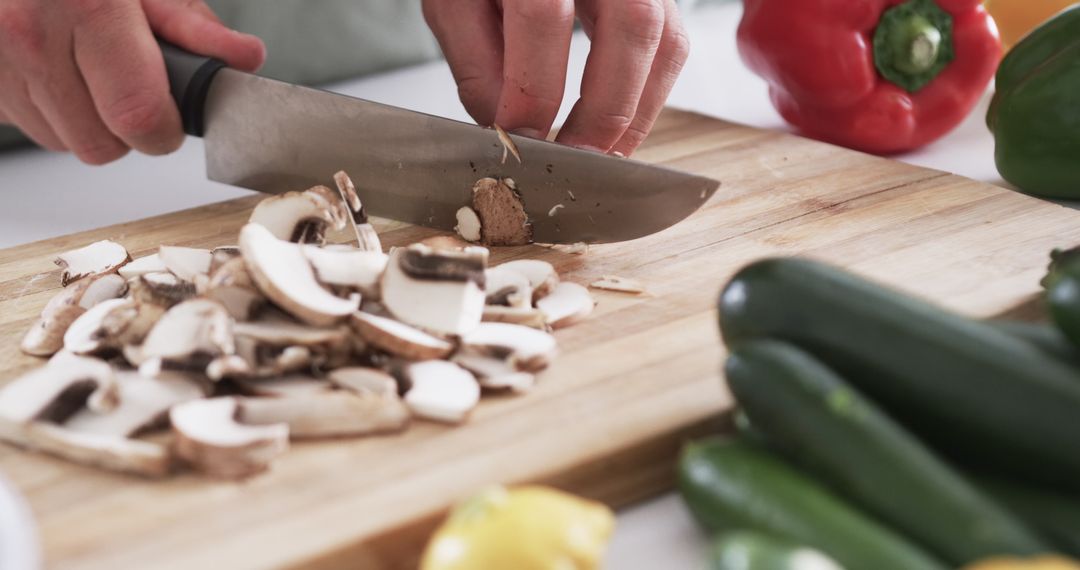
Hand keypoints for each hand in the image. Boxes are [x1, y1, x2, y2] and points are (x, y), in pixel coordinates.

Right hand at [0, 0, 263, 164]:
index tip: (172, 118)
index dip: (164, 130)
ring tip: (86, 64)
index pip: (138, 116)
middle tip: (129, 83)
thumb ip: (191, 22)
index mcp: (86, 7)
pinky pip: (25, 123)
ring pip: (61, 140)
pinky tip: (51, 63)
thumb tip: (243, 58)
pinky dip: (46, 107)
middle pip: (100, 144)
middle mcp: (28, 36)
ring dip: (84, 119)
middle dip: (126, 129)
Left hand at [423, 0, 689, 155]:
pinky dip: (648, 95)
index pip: (542, 16)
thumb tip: (506, 129)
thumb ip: (475, 63)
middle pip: (630, 25)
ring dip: (637, 112)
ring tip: (599, 155)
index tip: (518, 137)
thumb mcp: (455, 2)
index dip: (531, 88)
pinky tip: (616, 126)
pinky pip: (673, 44)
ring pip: (667, 40)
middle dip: (604, 110)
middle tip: (572, 159)